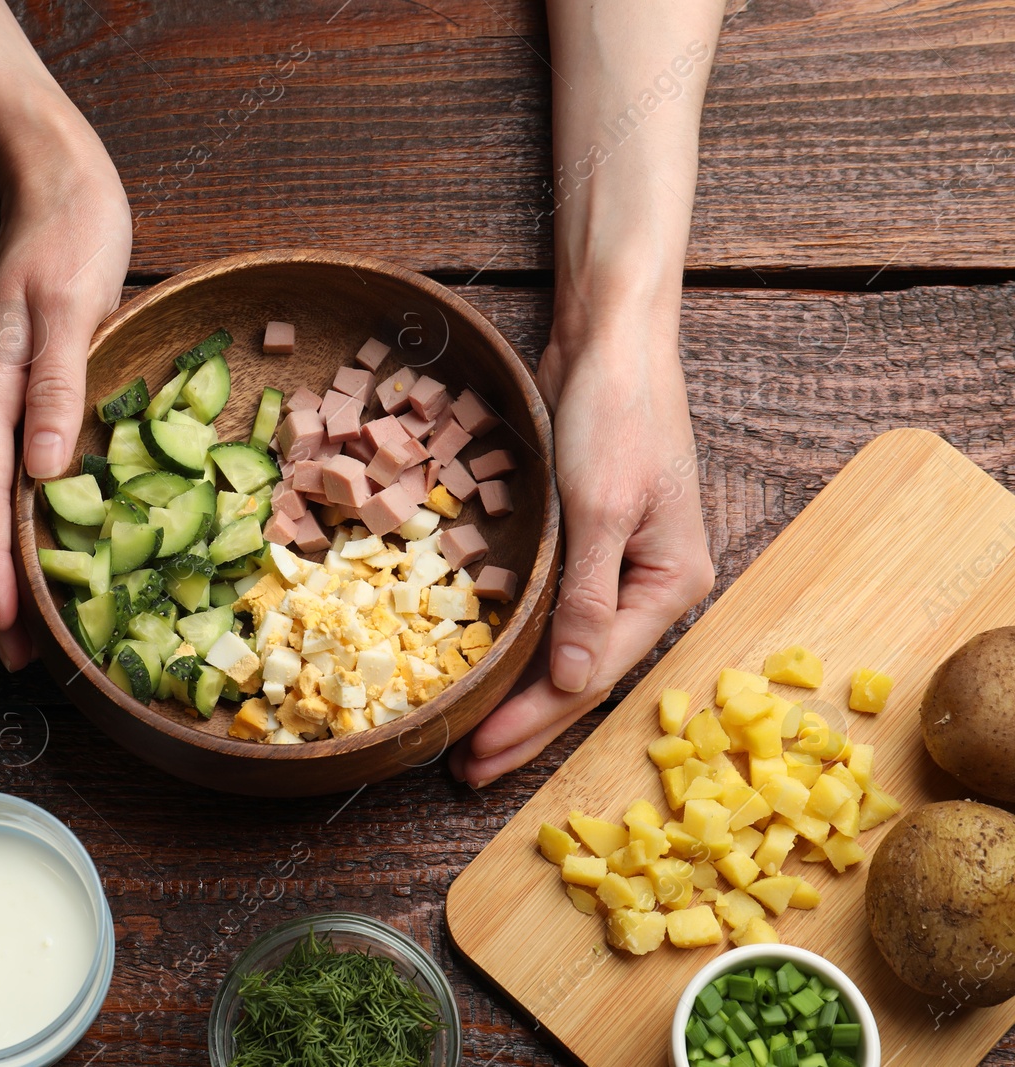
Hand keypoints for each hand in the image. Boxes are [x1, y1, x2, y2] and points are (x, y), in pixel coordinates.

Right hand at [0, 135, 130, 670]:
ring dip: (15, 566)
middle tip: (21, 661)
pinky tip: (60, 549)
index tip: (11, 629)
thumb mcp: (69, 306)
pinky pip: (26, 473)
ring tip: (36, 628)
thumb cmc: (69, 237)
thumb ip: (56, 386)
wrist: (59, 184)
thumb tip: (43, 472)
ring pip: (1, 501)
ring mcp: (8, 402)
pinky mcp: (33, 394)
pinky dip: (37, 522)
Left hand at [448, 315, 714, 787]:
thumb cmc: (616, 414)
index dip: (532, 720)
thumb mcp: (601, 507)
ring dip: (517, 695)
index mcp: (671, 584)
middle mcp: (650, 587)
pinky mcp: (587, 545)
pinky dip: (519, 647)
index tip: (477, 756)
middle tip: (464, 772)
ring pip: (563, 651)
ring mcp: (620, 568)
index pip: (592, 675)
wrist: (610, 341)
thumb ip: (589, 598)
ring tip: (470, 740)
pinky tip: (488, 670)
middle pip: (580, 675)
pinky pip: (552, 614)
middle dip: (524, 726)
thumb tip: (576, 683)